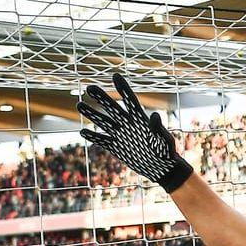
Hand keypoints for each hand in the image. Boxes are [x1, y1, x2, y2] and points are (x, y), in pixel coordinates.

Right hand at [77, 73, 193, 192]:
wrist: (162, 169)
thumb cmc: (166, 152)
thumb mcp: (164, 140)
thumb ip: (158, 128)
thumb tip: (155, 115)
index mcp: (140, 119)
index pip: (130, 100)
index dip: (123, 88)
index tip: (116, 76)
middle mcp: (128, 124)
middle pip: (112, 108)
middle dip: (101, 97)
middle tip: (89, 87)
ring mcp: (121, 135)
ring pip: (104, 122)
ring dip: (92, 114)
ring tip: (79, 105)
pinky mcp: (116, 148)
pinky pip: (102, 141)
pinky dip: (93, 137)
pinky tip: (82, 132)